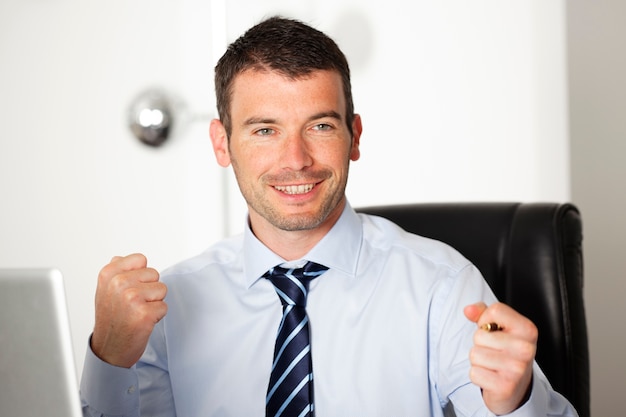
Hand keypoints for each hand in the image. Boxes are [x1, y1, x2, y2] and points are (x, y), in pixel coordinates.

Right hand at [91, 253, 167, 367]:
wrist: (109, 350)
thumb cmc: (110, 321)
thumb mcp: (104, 291)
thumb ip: (115, 272)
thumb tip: (121, 258)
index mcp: (108, 274)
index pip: (140, 259)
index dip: (140, 276)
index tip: (129, 289)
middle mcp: (118, 284)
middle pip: (154, 274)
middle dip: (148, 289)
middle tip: (133, 305)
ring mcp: (131, 298)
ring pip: (161, 289)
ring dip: (153, 302)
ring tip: (137, 313)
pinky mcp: (145, 314)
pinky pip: (164, 306)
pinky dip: (157, 316)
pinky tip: (142, 322)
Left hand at [463, 302, 536, 414]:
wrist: (517, 387)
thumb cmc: (506, 352)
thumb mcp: (499, 328)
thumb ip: (483, 313)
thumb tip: (469, 310)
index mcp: (527, 329)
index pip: (495, 310)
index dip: (485, 319)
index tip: (494, 330)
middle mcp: (525, 348)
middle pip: (479, 335)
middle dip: (480, 343)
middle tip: (495, 351)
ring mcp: (516, 368)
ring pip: (474, 354)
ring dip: (478, 360)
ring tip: (492, 364)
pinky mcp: (505, 386)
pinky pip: (474, 373)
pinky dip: (478, 375)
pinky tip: (491, 376)